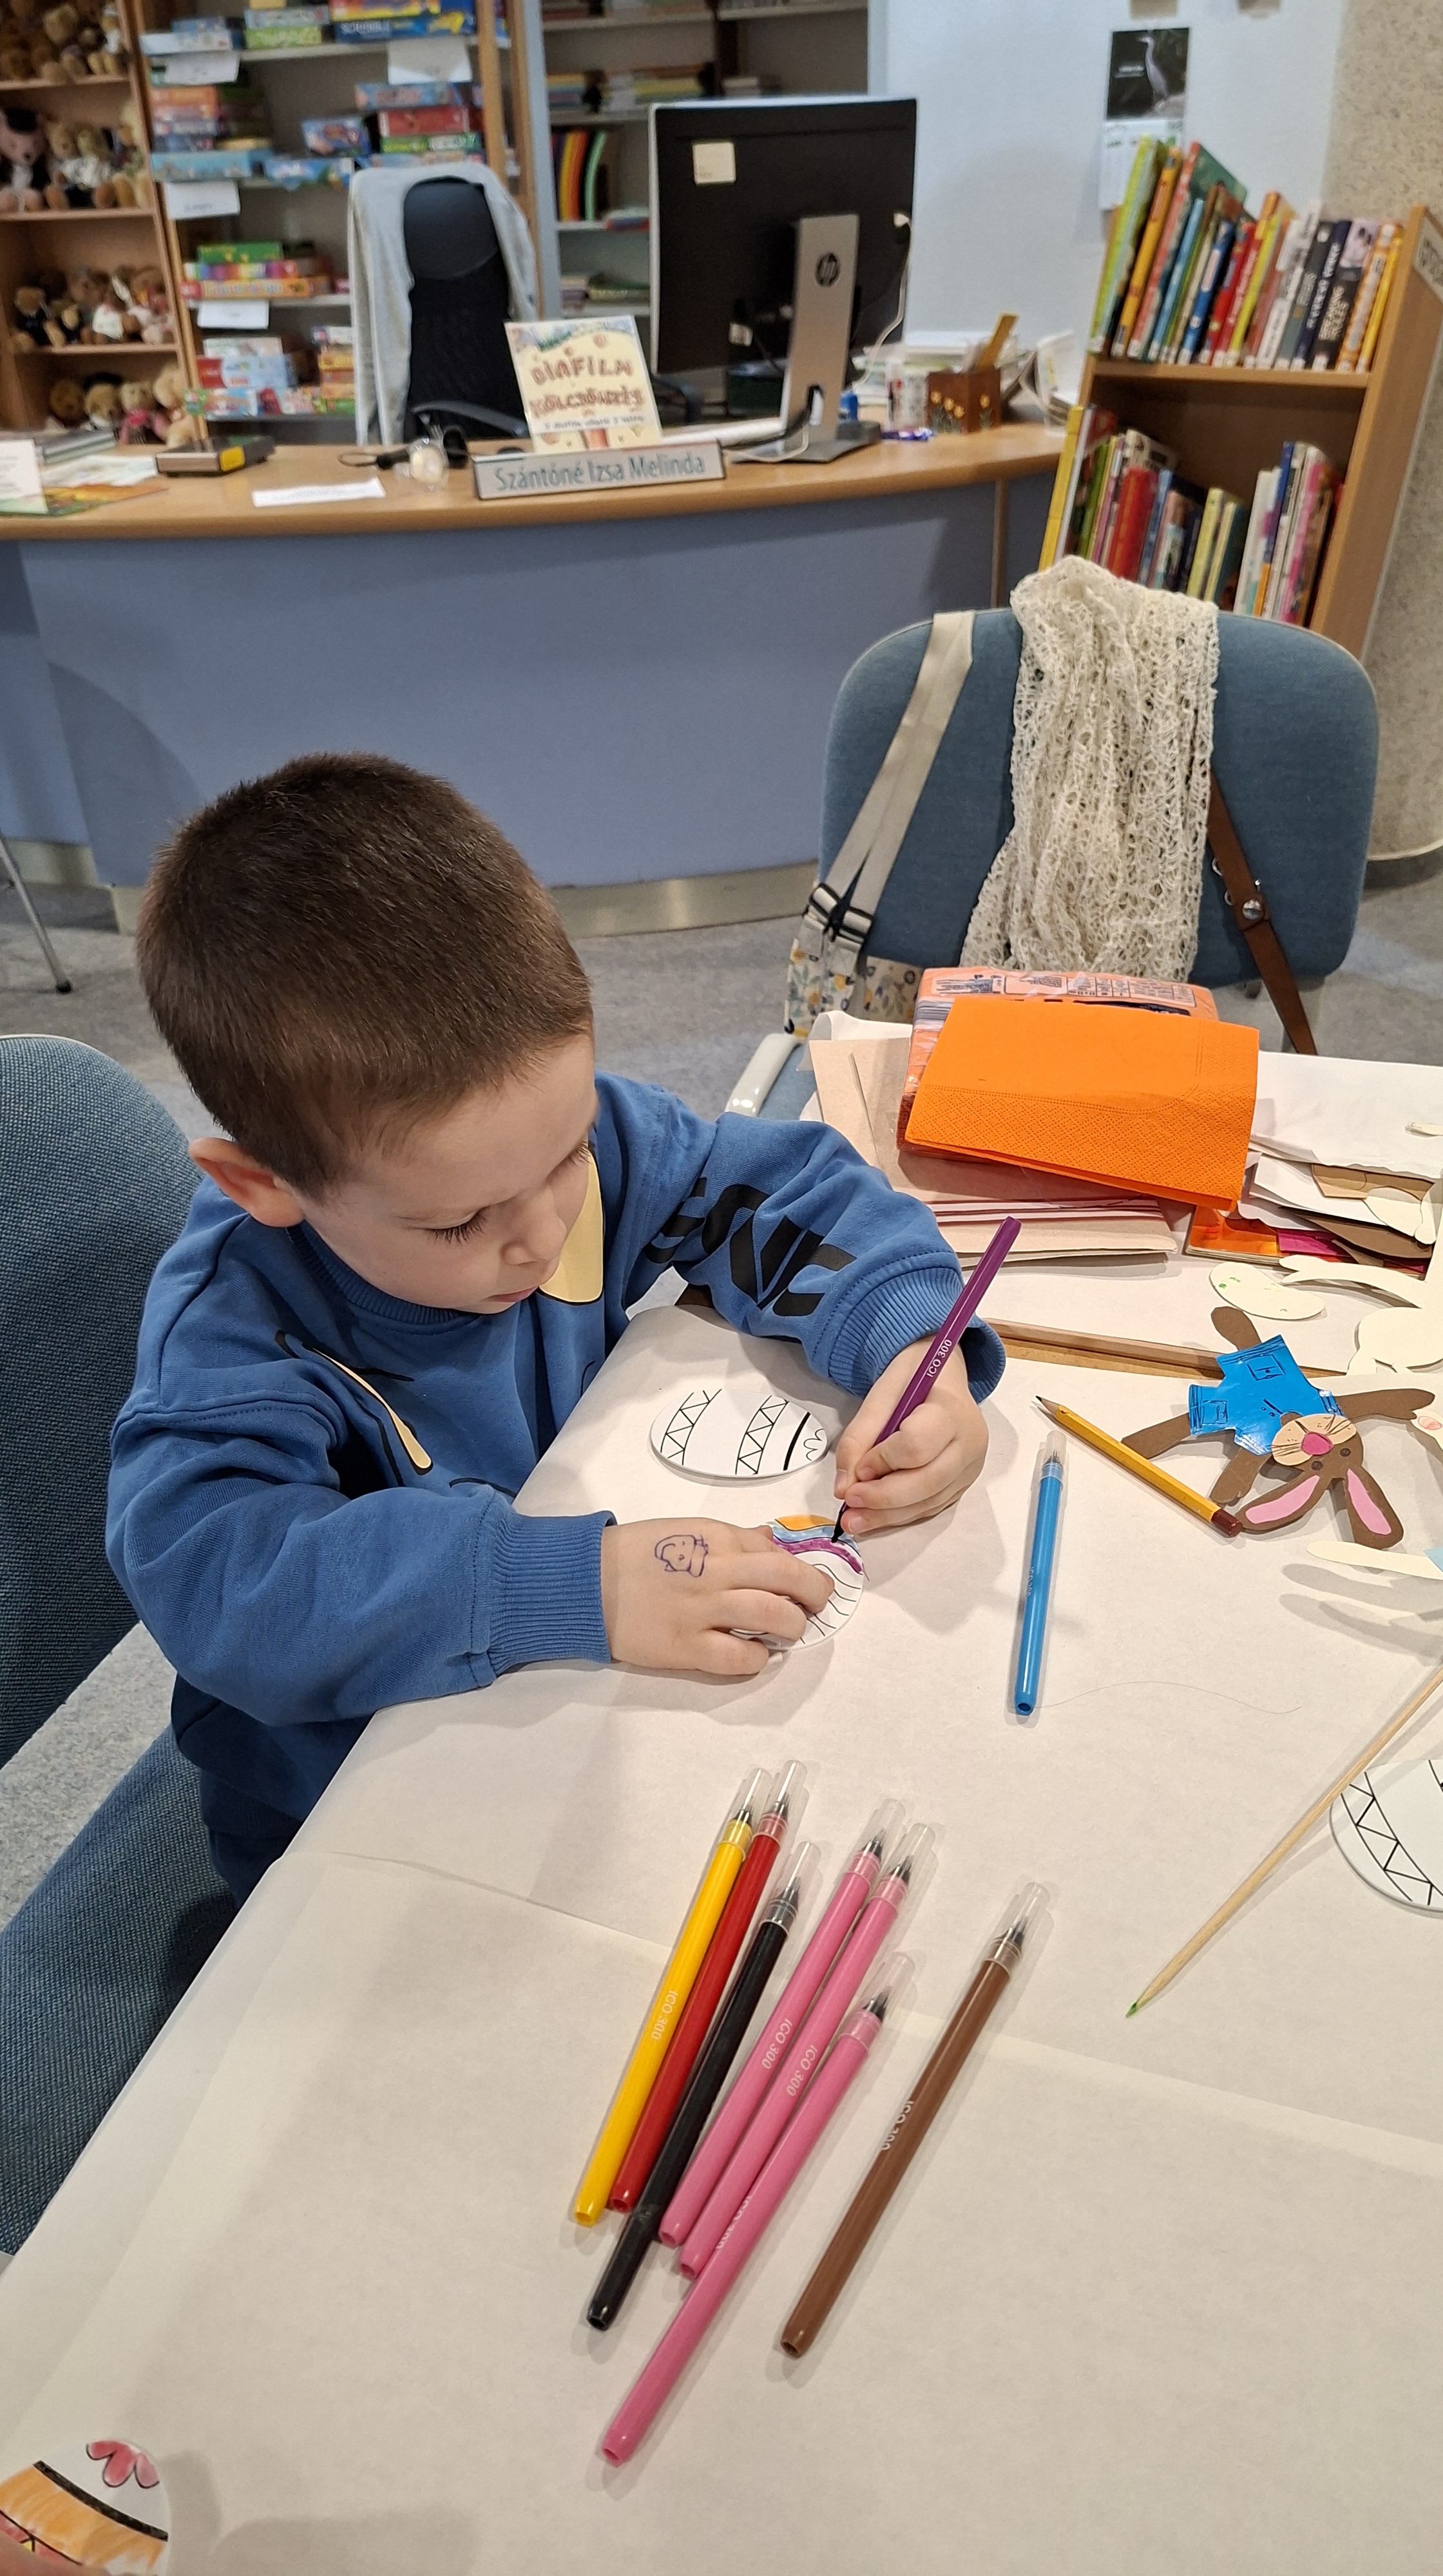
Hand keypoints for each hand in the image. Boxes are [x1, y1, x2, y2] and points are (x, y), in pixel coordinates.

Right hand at [600, 1518, 833, 1677]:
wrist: (586, 1582)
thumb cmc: (635, 1554)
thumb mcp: (685, 1530)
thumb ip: (731, 1538)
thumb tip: (771, 1541)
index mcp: (716, 1538)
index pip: (776, 1550)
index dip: (801, 1568)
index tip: (805, 1581)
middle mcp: (715, 1570)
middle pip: (787, 1577)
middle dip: (814, 1592)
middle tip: (815, 1605)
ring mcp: (702, 1610)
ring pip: (771, 1616)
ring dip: (792, 1625)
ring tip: (789, 1630)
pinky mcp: (685, 1646)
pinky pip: (738, 1657)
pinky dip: (757, 1658)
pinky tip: (755, 1654)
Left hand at [832, 1341, 986, 1536]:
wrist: (943, 1380)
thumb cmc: (912, 1381)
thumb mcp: (880, 1396)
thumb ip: (858, 1438)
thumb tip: (843, 1487)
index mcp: (951, 1410)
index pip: (917, 1445)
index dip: (884, 1461)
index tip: (859, 1468)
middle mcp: (969, 1442)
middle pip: (927, 1481)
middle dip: (884, 1498)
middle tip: (849, 1502)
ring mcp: (970, 1467)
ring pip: (929, 1502)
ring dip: (888, 1515)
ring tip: (854, 1521)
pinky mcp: (963, 1484)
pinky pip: (931, 1507)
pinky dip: (900, 1515)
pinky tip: (875, 1517)